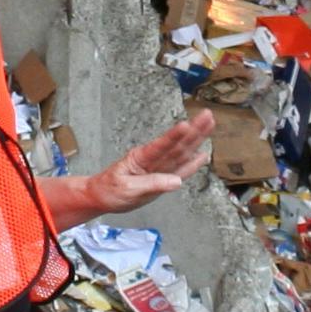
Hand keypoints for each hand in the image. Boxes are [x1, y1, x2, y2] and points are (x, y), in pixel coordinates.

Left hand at [86, 112, 214, 215]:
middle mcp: (152, 160)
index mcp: (141, 158)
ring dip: (196, 139)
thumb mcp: (127, 190)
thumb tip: (177, 181)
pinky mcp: (161, 177)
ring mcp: (158, 167)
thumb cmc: (110, 191)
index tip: (187, 124)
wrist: (101, 196)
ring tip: (209, 124)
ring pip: (181, 152)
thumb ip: (152, 184)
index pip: (161, 146)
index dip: (174, 136)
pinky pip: (179, 169)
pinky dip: (192, 164)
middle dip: (193, 130)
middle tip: (207, 115)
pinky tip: (203, 155)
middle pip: (177, 144)